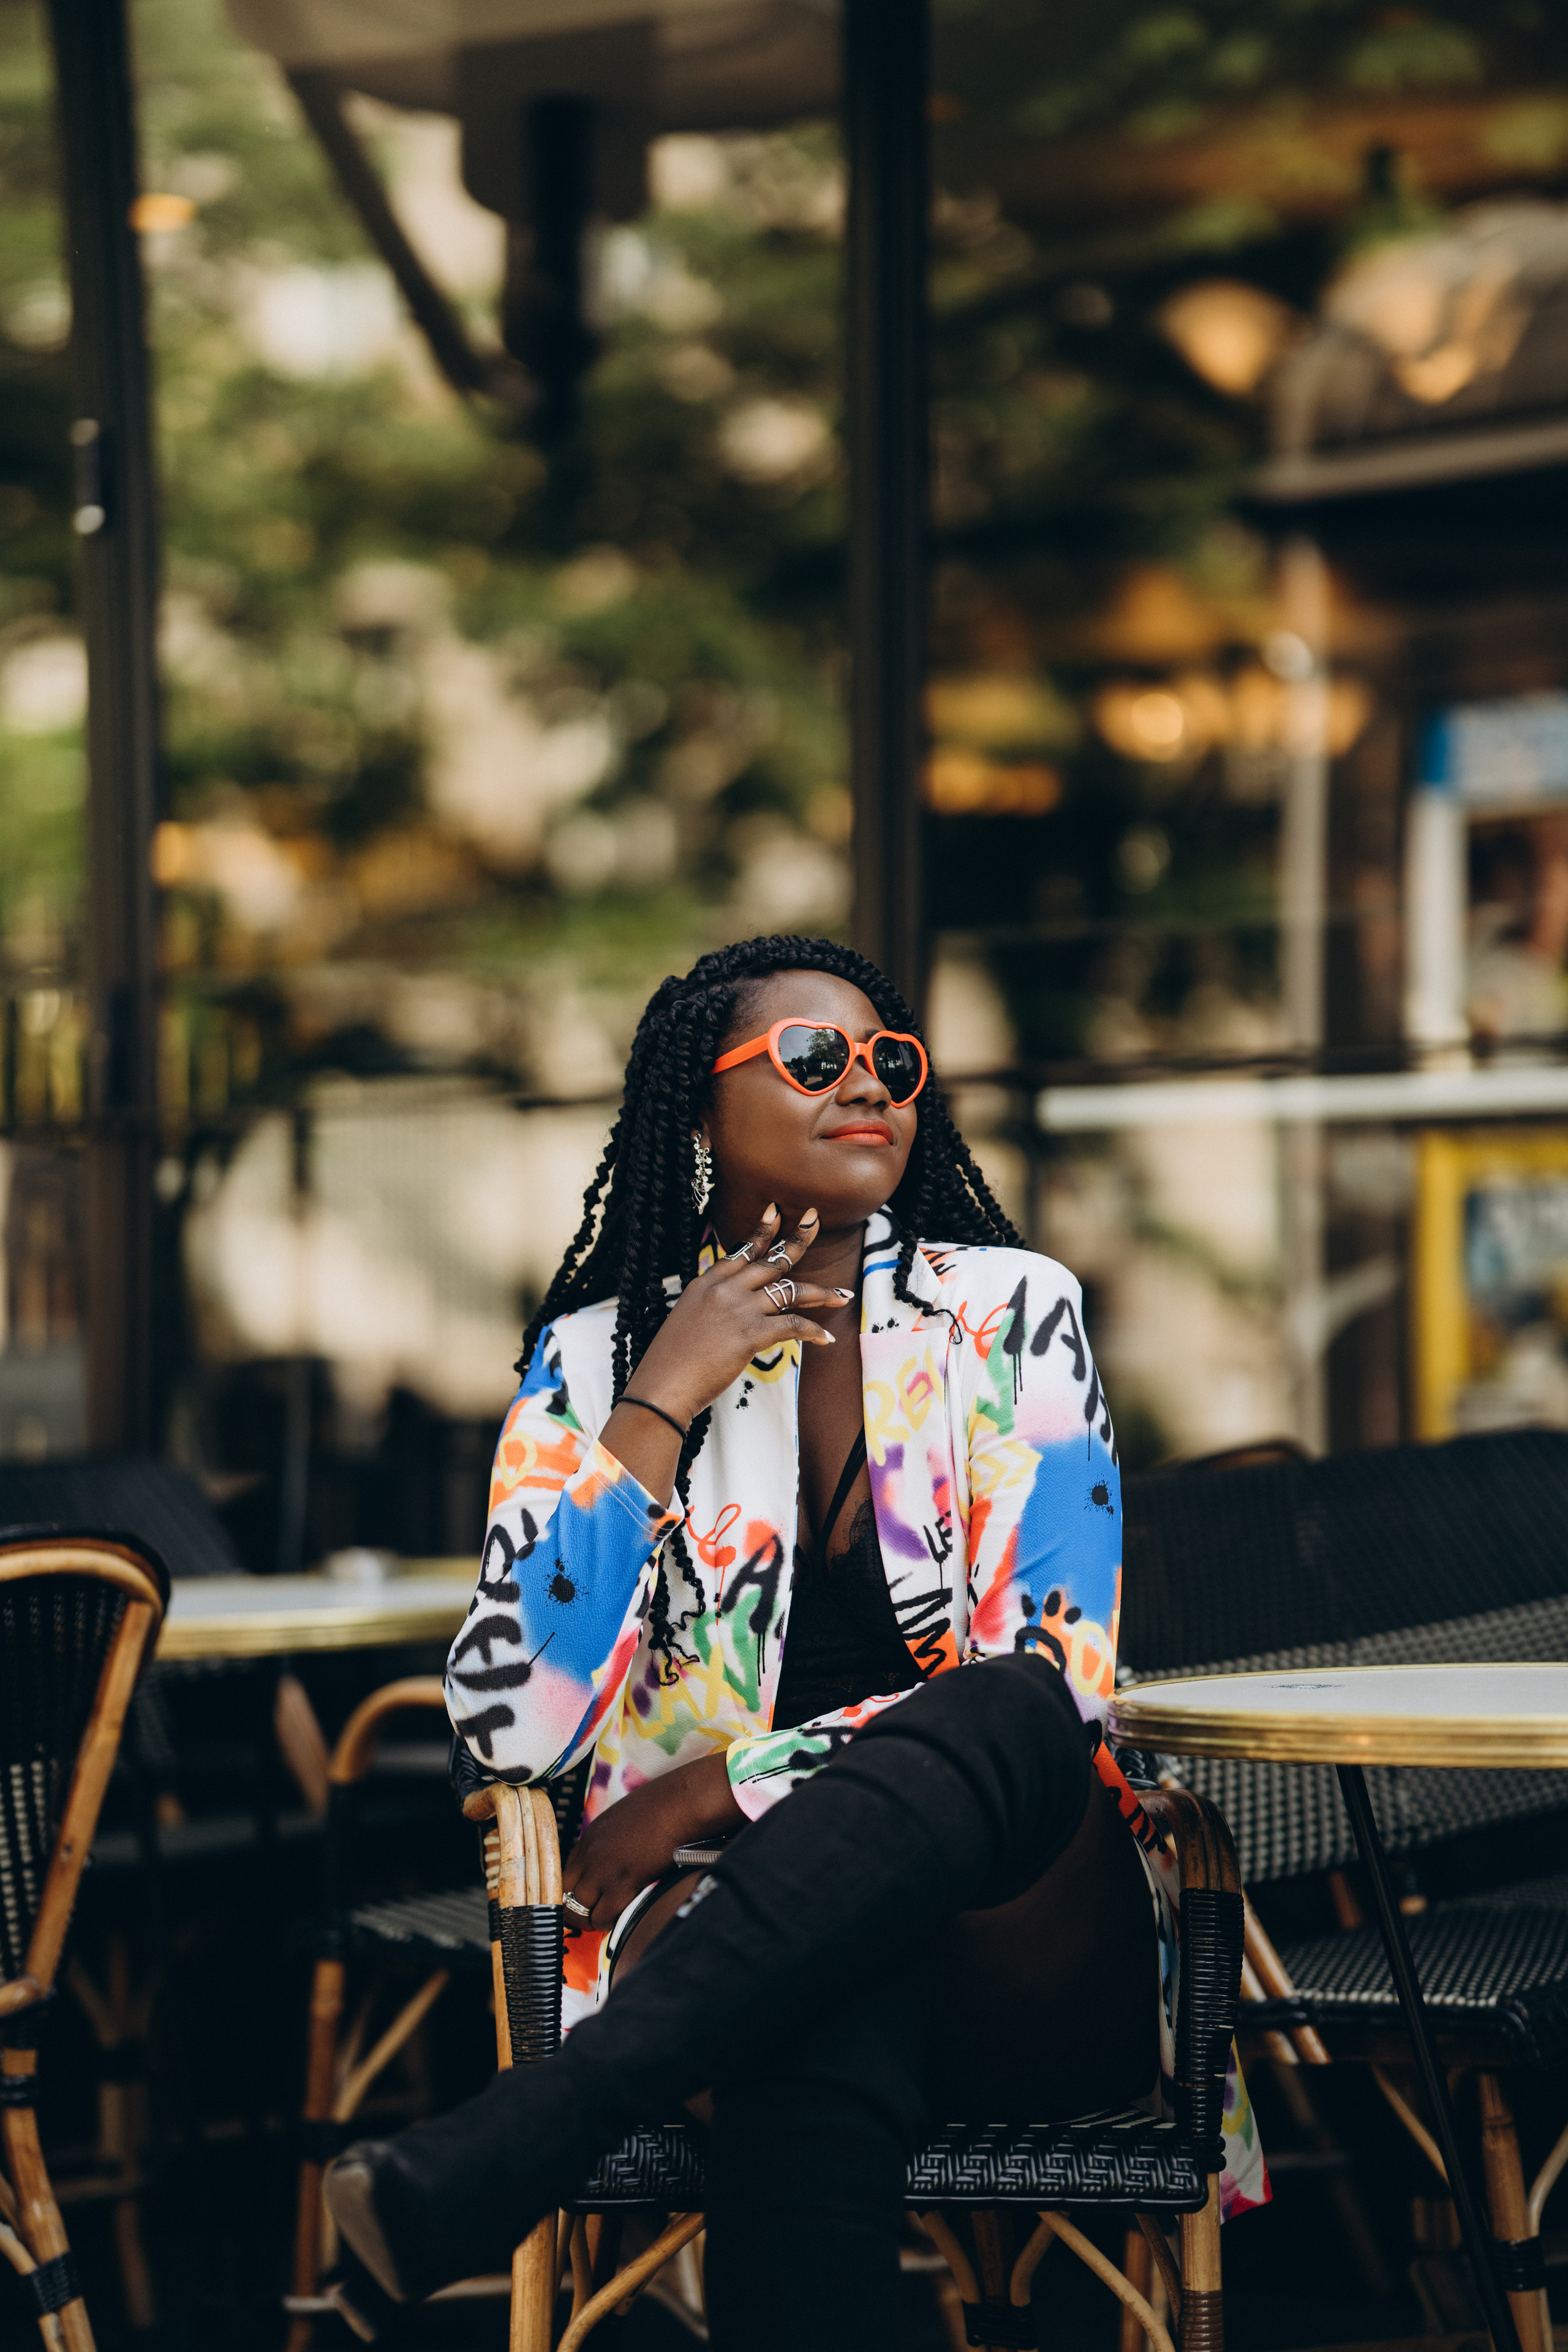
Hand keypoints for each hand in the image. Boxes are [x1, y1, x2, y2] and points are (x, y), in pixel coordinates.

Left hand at [562, 1752, 742, 1930]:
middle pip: (566, 1893)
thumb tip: (615, 1858)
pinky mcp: (622, 1883)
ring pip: (580, 1909)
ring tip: (607, 1918)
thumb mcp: (623, 1818)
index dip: (574, 1889)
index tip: (586, 1898)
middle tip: (592, 1914)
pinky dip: (609, 1922)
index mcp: (590, 1836)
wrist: (681, 1804)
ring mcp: (603, 1869)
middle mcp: (590, 1853)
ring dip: (593, 1917)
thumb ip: (611, 1840)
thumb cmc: (662, 1806)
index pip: (565, 1872)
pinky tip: (620, 1916)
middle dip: (577, 1908)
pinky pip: (603, 1917)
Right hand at [626, 1205, 846, 1427]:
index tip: (776, 1211)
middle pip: (770, 1260)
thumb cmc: (672, 1361)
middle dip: (797, 1240)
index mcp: (705, 1284)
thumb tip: (731, 1307)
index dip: (761, 1231)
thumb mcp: (687, 1319)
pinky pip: (793, 1326)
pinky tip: (826, 1338)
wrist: (662, 1385)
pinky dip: (813, 1331)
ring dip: (820, 1293)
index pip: (739, 1251)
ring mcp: (738, 1309)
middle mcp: (724, 1290)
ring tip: (842, 1295)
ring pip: (789, 1291)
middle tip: (815, 1222)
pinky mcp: (750, 1334)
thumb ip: (711, 1305)